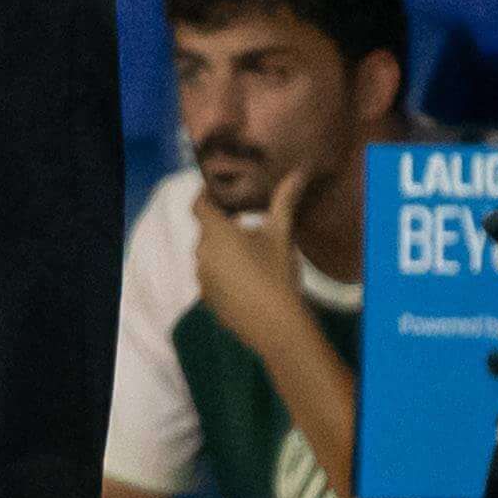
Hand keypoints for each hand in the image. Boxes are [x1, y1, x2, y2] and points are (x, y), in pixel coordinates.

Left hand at [190, 170, 320, 361]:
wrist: (276, 326)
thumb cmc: (276, 273)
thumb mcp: (281, 234)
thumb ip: (284, 200)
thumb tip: (298, 172)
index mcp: (215, 233)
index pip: (198, 205)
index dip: (206, 195)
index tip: (219, 191)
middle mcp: (201, 254)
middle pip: (206, 231)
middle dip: (221, 224)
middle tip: (243, 219)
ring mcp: (202, 280)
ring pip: (208, 255)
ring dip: (222, 249)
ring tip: (248, 250)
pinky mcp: (207, 300)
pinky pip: (211, 277)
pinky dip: (223, 272)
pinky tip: (247, 278)